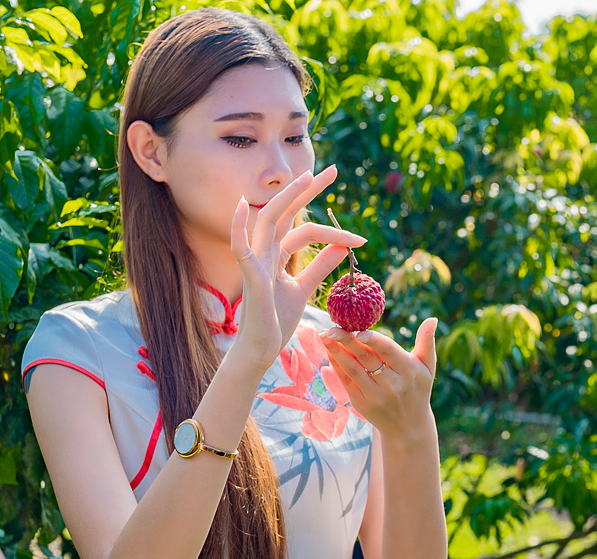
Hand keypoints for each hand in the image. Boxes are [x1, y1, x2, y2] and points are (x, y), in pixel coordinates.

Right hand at [230, 165, 366, 366]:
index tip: (360, 235)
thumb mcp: (303, 289)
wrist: (260, 350)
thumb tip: (343, 247)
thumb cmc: (276, 321)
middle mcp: (265, 251)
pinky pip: (239, 247)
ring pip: (269, 219)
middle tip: (334, 171)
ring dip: (288, 197)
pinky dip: (237, 226)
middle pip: (286, 211)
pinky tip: (241, 205)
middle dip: (308, 190)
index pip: (304, 228)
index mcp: (277, 254)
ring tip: (309, 178)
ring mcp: (255, 261)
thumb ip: (320, 266)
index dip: (332, 227)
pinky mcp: (249, 276)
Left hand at [318, 318, 438, 439]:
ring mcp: (375, 395)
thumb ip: (427, 341)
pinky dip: (336, 366)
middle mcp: (392, 384)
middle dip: (347, 341)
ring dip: (336, 352)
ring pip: (352, 370)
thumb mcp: (428, 367)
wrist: (408, 427)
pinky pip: (346, 381)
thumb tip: (432, 319)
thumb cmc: (418, 389)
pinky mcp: (362, 403)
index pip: (388, 351)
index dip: (373, 340)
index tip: (358, 330)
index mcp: (409, 371)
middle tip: (333, 328)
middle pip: (366, 358)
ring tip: (324, 335)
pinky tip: (329, 352)